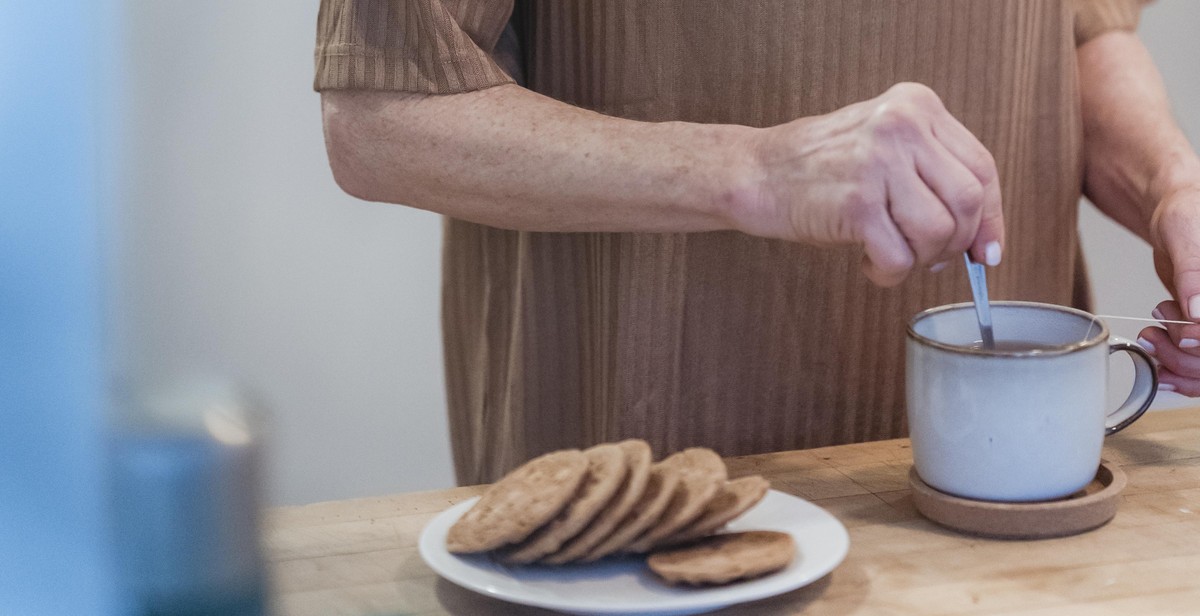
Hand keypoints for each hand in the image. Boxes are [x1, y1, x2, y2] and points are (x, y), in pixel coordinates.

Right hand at [736, 82, 1004, 285]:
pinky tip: (868, 262)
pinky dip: (889, 272)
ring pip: (939, 231)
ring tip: (891, 256)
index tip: (986, 250)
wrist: (756, 173)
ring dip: (920, 259)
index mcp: (917, 105)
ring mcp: (879, 162)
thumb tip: (981, 236)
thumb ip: (931, 172)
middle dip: (955, 243)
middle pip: (969, 200)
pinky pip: (899, 256)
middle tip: (929, 258)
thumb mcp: (883, 146)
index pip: (982, 166)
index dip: (992, 216)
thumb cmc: (818, 169)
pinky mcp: (856, 202)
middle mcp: (903, 126)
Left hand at [1139, 185, 1199, 394]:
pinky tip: (1155, 357)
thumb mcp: (1187, 236)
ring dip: (1175, 361)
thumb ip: (1194, 274)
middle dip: (1184, 353)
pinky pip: (1197, 363)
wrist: (1174, 212)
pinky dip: (1175, 367)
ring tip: (1149, 336)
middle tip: (1153, 332)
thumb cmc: (1186, 212)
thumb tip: (1198, 310)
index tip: (1182, 332)